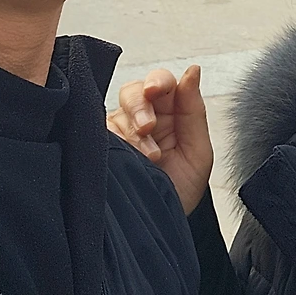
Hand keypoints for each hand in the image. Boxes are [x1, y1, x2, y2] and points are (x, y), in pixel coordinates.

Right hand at [107, 64, 213, 213]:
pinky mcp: (100, 149)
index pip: (159, 82)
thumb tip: (192, 70)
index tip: (157, 90)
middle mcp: (141, 117)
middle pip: (132, 91)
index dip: (157, 81)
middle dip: (140, 106)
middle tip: (148, 127)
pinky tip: (125, 157)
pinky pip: (97, 134)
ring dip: (130, 131)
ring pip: (115, 113)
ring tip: (149, 156)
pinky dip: (111, 142)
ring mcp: (119, 133)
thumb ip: (194, 110)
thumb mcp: (197, 151)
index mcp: (169, 111)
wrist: (164, 224)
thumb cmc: (182, 188)